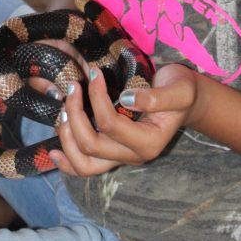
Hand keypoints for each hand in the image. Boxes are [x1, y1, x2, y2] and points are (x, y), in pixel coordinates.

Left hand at [50, 62, 199, 176]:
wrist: (186, 101)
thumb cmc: (183, 90)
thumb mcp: (179, 88)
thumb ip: (157, 96)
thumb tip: (125, 98)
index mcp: (149, 142)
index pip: (111, 124)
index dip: (96, 98)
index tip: (93, 72)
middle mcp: (133, 157)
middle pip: (91, 145)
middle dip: (75, 115)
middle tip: (73, 87)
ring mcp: (121, 158)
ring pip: (84, 164)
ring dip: (67, 137)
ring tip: (63, 110)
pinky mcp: (113, 154)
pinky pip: (85, 168)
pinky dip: (67, 162)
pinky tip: (54, 151)